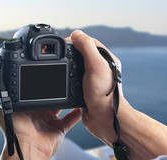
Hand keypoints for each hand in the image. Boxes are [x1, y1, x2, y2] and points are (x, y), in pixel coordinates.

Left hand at [0, 65, 80, 159]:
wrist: (28, 150)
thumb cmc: (12, 131)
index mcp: (24, 106)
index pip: (31, 88)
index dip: (35, 78)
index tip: (41, 68)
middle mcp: (37, 112)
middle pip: (47, 95)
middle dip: (53, 86)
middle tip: (60, 72)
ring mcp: (50, 120)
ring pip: (60, 104)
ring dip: (66, 96)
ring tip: (72, 83)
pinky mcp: (60, 127)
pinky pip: (71, 118)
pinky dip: (77, 112)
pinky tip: (81, 103)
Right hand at [70, 30, 126, 146]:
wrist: (104, 119)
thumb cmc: (104, 94)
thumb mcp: (95, 65)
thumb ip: (86, 47)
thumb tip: (76, 34)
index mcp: (107, 60)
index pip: (90, 43)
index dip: (77, 40)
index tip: (65, 43)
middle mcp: (100, 69)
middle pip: (81, 55)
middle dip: (70, 54)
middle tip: (60, 56)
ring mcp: (92, 81)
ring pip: (76, 69)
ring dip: (68, 68)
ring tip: (60, 68)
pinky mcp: (85, 91)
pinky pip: (73, 82)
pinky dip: (67, 81)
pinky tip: (62, 82)